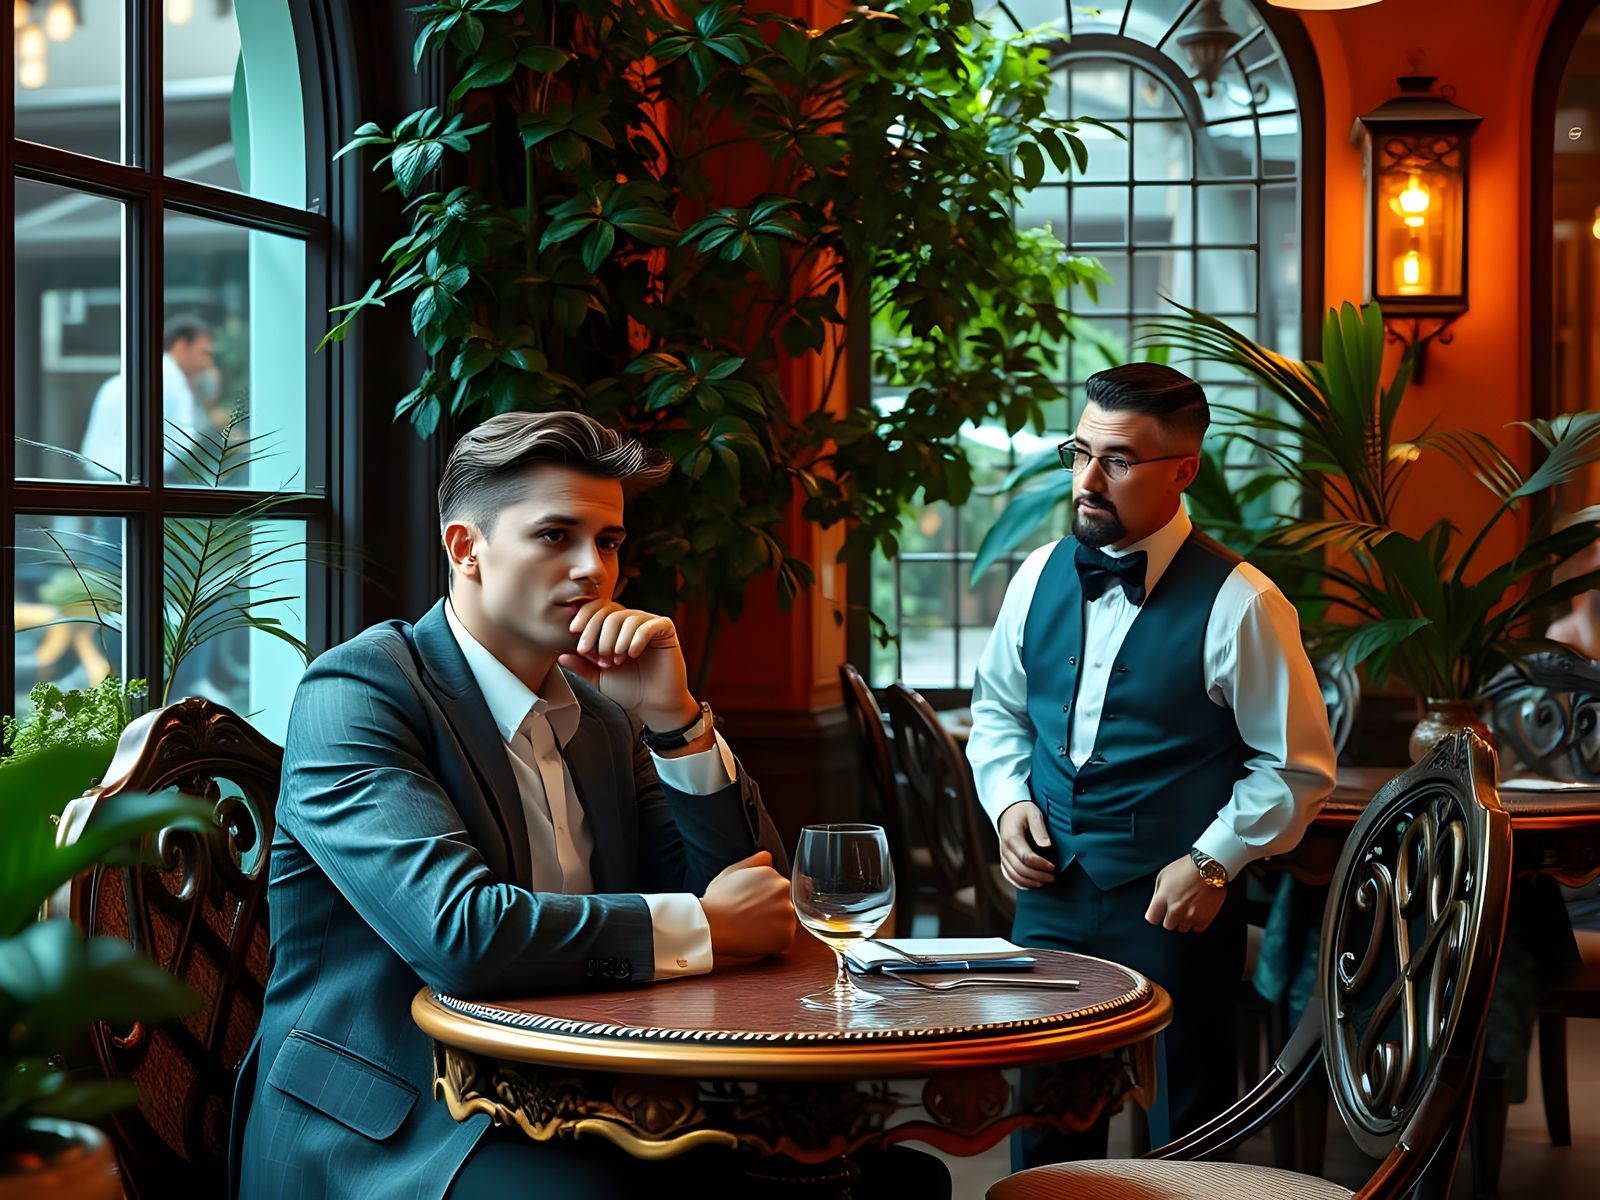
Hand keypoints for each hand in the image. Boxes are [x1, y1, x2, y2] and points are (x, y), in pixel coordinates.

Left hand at [559, 600, 697, 729]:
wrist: (653, 704)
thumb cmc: (628, 689)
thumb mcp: (598, 678)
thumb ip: (581, 666)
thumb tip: (560, 655)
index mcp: (615, 627)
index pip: (597, 609)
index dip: (584, 616)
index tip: (573, 633)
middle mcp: (632, 621)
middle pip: (610, 611)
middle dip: (598, 634)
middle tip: (599, 657)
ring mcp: (649, 624)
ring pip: (627, 618)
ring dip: (617, 640)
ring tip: (617, 660)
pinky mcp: (666, 630)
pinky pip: (648, 625)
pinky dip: (637, 639)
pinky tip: (632, 654)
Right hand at [700, 850, 795, 959]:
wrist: (711, 924)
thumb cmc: (718, 900)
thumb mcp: (732, 871)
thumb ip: (754, 862)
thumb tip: (768, 857)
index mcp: (773, 875)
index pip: (778, 890)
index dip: (763, 900)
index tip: (751, 905)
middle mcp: (784, 890)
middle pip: (784, 904)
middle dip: (771, 912)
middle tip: (750, 918)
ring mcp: (787, 913)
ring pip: (786, 922)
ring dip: (773, 928)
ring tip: (751, 928)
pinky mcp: (785, 935)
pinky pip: (784, 940)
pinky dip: (773, 943)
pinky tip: (755, 938)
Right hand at [998, 801, 1054, 888]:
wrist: (1008, 812)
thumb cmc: (1024, 812)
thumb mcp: (1034, 814)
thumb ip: (1039, 829)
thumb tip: (1047, 847)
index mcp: (1012, 837)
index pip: (1025, 857)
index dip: (1040, 865)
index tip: (1053, 867)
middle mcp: (1005, 849)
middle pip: (1020, 869)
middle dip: (1038, 876)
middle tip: (1053, 877)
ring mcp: (1003, 856)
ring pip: (1014, 875)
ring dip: (1030, 882)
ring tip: (1045, 882)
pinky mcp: (1004, 860)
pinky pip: (1009, 876)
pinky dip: (1021, 883)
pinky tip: (1033, 884)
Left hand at [1144, 854, 1226, 932]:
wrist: (1210, 867)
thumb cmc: (1186, 868)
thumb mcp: (1163, 875)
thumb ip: (1158, 894)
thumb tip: (1157, 906)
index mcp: (1163, 898)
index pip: (1152, 918)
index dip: (1155, 915)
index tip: (1160, 912)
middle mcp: (1176, 909)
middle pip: (1168, 925)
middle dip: (1170, 917)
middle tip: (1177, 907)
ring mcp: (1192, 915)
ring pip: (1182, 928)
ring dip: (1184, 920)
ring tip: (1189, 907)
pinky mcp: (1206, 918)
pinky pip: (1197, 929)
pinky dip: (1197, 923)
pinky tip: (1198, 912)